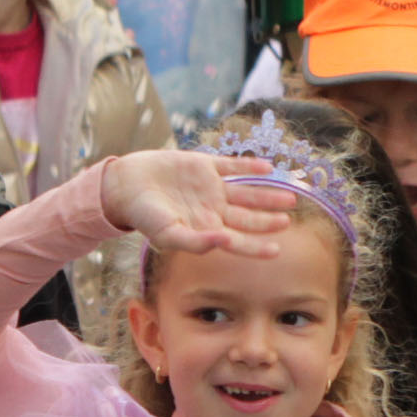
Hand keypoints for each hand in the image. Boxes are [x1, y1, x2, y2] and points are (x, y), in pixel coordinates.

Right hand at [101, 149, 298, 255]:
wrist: (126, 185)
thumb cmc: (144, 217)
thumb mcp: (168, 234)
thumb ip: (195, 242)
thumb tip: (224, 242)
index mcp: (207, 229)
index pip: (239, 241)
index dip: (257, 246)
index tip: (277, 250)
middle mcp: (214, 210)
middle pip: (248, 217)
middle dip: (268, 219)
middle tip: (288, 220)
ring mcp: (212, 188)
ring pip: (246, 193)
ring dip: (267, 195)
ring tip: (290, 197)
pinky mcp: (205, 165)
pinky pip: (232, 166)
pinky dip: (249, 166)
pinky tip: (267, 168)